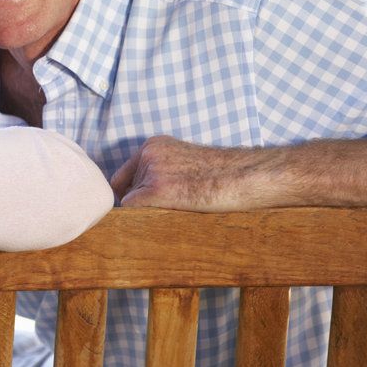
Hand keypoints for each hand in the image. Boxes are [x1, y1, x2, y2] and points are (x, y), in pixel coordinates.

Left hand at [110, 135, 268, 211]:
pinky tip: (166, 219)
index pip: (124, 176)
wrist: (243, 176)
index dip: (129, 195)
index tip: (137, 208)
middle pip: (126, 190)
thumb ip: (161, 171)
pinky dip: (143, 221)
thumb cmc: (222, 175)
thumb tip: (138, 197)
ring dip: (145, 213)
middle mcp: (148, 154)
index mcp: (153, 145)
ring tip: (176, 212)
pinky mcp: (157, 190)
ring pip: (130, 203)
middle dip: (139, 205)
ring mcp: (151, 171)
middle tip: (166, 212)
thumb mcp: (184, 162)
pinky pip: (133, 212)